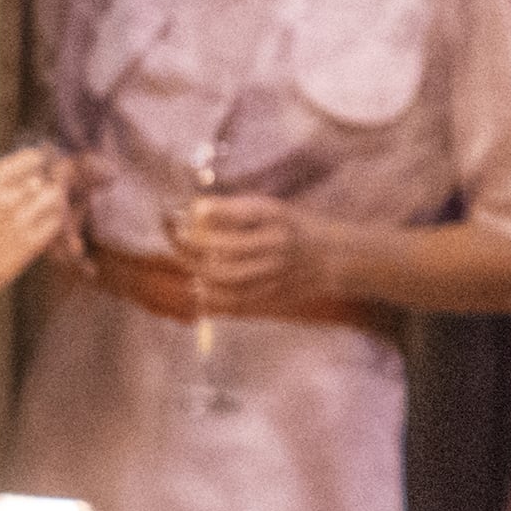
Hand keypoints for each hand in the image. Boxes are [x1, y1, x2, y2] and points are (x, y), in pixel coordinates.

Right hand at [0, 149, 69, 311]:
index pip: (21, 163)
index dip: (34, 157)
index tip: (38, 157)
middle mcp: (5, 204)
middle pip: (40, 181)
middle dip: (44, 179)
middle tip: (48, 178)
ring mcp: (20, 225)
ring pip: (51, 199)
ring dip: (53, 195)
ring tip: (51, 194)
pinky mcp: (30, 244)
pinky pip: (55, 222)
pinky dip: (56, 215)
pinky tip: (52, 214)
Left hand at [175, 193, 343, 301]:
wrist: (333, 258)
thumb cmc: (294, 227)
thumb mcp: (271, 209)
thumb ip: (234, 211)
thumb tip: (192, 213)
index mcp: (277, 218)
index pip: (234, 213)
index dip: (203, 212)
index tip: (185, 210)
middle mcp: (277, 246)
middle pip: (225, 250)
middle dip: (192, 244)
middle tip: (177, 236)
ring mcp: (276, 274)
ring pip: (227, 279)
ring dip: (198, 270)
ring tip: (186, 260)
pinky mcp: (275, 296)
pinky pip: (236, 302)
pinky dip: (212, 297)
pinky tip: (200, 287)